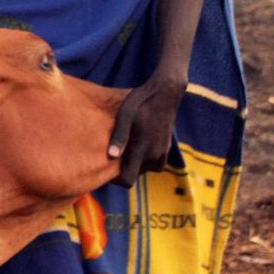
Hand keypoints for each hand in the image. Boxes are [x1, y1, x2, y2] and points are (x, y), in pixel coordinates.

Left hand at [107, 70, 186, 187]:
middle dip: (125, 170)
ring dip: (136, 164)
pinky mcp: (167, 147)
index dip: (116, 180)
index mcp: (142, 150)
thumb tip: (111, 157)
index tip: (107, 169)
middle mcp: (154, 155)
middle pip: (136, 175)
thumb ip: (119, 137)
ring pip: (146, 169)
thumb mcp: (125, 117)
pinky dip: (147, 160)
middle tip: (114, 154)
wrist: (165, 93)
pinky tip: (139, 145)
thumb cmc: (140, 103)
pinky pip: (156, 163)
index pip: (128, 180)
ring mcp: (163, 152)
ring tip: (126, 150)